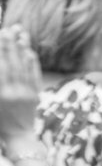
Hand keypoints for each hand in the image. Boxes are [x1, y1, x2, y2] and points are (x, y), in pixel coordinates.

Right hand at [0, 29, 41, 143]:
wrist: (17, 136)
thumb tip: (0, 64)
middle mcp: (11, 92)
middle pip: (10, 63)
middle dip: (9, 44)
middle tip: (9, 29)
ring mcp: (25, 93)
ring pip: (23, 67)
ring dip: (22, 49)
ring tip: (21, 33)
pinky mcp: (35, 95)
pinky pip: (34, 75)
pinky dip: (32, 62)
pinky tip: (30, 51)